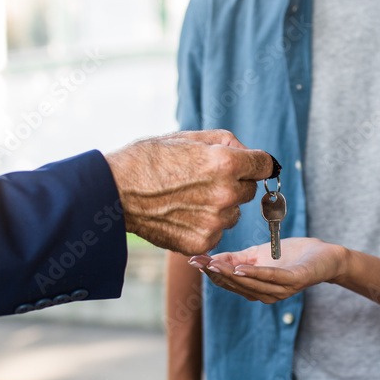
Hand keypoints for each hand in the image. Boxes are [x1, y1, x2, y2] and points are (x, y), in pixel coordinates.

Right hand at [105, 130, 274, 254]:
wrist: (115, 192)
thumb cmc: (148, 159)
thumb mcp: (188, 137)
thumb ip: (226, 142)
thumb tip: (250, 153)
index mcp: (226, 163)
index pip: (265, 165)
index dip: (258, 164)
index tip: (253, 166)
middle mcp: (225, 194)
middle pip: (249, 191)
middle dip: (235, 184)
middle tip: (205, 181)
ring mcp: (215, 222)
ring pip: (233, 214)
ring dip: (220, 207)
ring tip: (188, 199)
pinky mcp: (203, 241)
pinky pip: (217, 232)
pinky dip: (205, 225)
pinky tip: (182, 215)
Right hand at [188, 237, 346, 303]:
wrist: (325, 256)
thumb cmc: (292, 256)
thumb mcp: (258, 253)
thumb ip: (236, 258)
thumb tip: (211, 258)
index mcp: (256, 289)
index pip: (229, 282)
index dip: (210, 272)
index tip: (192, 260)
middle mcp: (266, 295)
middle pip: (236, 285)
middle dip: (215, 273)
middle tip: (198, 262)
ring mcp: (280, 291)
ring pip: (251, 284)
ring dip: (231, 275)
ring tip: (213, 265)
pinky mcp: (294, 281)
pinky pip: (271, 279)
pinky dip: (255, 274)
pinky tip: (241, 267)